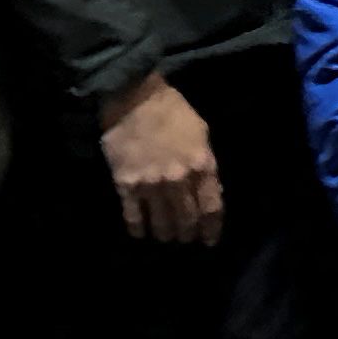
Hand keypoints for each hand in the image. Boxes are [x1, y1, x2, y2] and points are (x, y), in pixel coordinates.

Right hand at [102, 72, 223, 246]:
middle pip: (187, 220)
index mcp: (201, 165)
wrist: (133, 98)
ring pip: (161, 223)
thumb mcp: (201, 133)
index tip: (209, 240)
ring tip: (165, 236)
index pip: (211, 208)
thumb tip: (209, 193)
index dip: (211, 229)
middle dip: (188, 234)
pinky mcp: (126, 185)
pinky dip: (138, 228)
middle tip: (186, 239)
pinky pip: (133, 217)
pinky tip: (140, 232)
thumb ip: (206, 165)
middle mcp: (178, 179)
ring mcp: (150, 184)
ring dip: (165, 234)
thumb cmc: (172, 111)